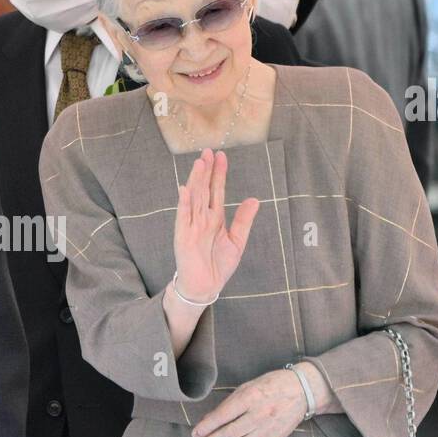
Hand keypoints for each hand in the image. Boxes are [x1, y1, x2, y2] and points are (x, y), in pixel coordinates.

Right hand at [173, 149, 258, 302]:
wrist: (206, 285)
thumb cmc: (219, 265)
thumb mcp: (237, 241)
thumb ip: (244, 220)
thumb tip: (255, 199)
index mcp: (215, 218)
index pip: (217, 190)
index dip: (219, 174)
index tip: (221, 156)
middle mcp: (202, 218)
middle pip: (204, 189)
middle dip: (206, 171)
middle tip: (208, 151)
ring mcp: (191, 225)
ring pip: (194, 198)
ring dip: (196, 181)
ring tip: (200, 164)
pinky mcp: (182, 236)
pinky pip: (183, 217)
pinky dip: (184, 203)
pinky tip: (185, 189)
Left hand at [190, 368, 307, 436]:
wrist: (302, 390)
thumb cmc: (271, 385)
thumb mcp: (247, 387)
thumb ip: (228, 404)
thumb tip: (208, 420)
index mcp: (251, 397)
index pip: (223, 416)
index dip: (207, 426)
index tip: (195, 433)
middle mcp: (260, 415)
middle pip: (231, 433)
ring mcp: (270, 429)